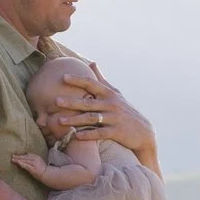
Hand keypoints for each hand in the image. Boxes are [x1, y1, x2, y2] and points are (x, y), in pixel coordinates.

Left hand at [11, 151, 53, 180]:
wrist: (47, 174)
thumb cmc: (41, 169)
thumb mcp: (38, 162)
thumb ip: (32, 159)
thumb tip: (25, 157)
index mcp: (37, 157)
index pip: (27, 155)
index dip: (21, 154)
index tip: (16, 155)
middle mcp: (36, 159)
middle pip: (25, 157)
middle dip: (18, 156)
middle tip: (12, 156)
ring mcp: (34, 163)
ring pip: (25, 160)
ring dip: (18, 159)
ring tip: (12, 159)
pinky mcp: (33, 168)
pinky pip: (26, 165)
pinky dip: (21, 163)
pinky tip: (17, 162)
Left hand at [40, 63, 155, 161]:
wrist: (143, 131)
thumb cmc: (125, 110)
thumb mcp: (115, 93)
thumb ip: (101, 79)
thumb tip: (91, 63)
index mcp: (109, 94)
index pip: (92, 84)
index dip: (78, 80)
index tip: (63, 77)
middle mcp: (111, 104)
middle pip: (88, 102)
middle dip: (72, 102)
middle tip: (55, 101)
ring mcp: (114, 118)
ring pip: (92, 118)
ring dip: (75, 120)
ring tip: (59, 120)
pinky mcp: (117, 132)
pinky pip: (100, 133)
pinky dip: (88, 135)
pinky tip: (76, 136)